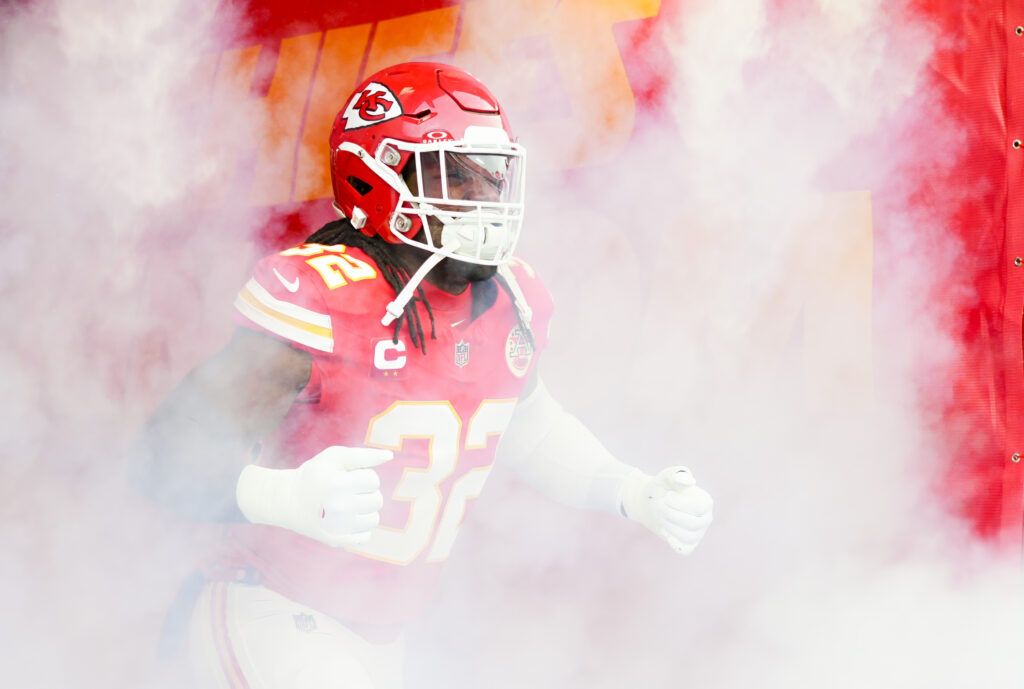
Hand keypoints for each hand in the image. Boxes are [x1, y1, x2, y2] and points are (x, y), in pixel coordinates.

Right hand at [236, 446, 392, 546]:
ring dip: (365, 510)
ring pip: (374, 519)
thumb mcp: (334, 457)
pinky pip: (366, 536)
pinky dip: (359, 527)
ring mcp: (338, 527)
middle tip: (348, 491)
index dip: (364, 476)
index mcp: (339, 484)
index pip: (373, 480)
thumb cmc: (313, 475)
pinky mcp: (337, 540)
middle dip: (366, 493)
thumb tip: (389, 456)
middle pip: (377, 500)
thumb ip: (363, 455)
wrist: (286, 500)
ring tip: (348, 505)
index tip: (349, 478)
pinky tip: (346, 519)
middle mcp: (339, 507)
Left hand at [620, 467, 712, 554]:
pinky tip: (665, 532)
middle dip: (671, 515)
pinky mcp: (689, 544)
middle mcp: (706, 518)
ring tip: (660, 516)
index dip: (680, 503)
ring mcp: (698, 532)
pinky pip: (685, 550)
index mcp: (706, 501)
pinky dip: (674, 542)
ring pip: (687, 537)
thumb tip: (690, 481)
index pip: (699, 508)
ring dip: (669, 526)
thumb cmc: (662, 488)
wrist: (652, 502)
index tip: (667, 496)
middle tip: (659, 506)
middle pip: (693, 524)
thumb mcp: (666, 477)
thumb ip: (676, 476)